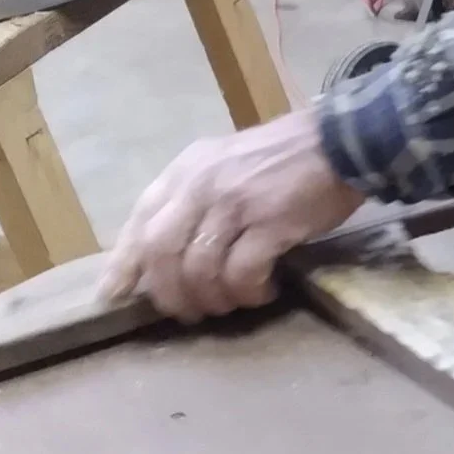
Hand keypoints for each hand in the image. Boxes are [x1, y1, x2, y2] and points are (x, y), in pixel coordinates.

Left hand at [100, 109, 362, 321]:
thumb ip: (195, 199)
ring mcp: (234, 203)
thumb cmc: (283, 157)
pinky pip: (242, 273)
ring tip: (233, 303)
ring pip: (200, 270)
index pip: (140, 222)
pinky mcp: (269, 222)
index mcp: (186, 169)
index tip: (113, 297)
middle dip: (170, 294)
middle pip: (162, 254)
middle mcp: (201, 184)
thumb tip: (167, 258)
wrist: (340, 141)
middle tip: (190, 312)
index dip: (123, 265)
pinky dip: (248, 292)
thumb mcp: (225, 164)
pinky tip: (263, 292)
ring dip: (213, 299)